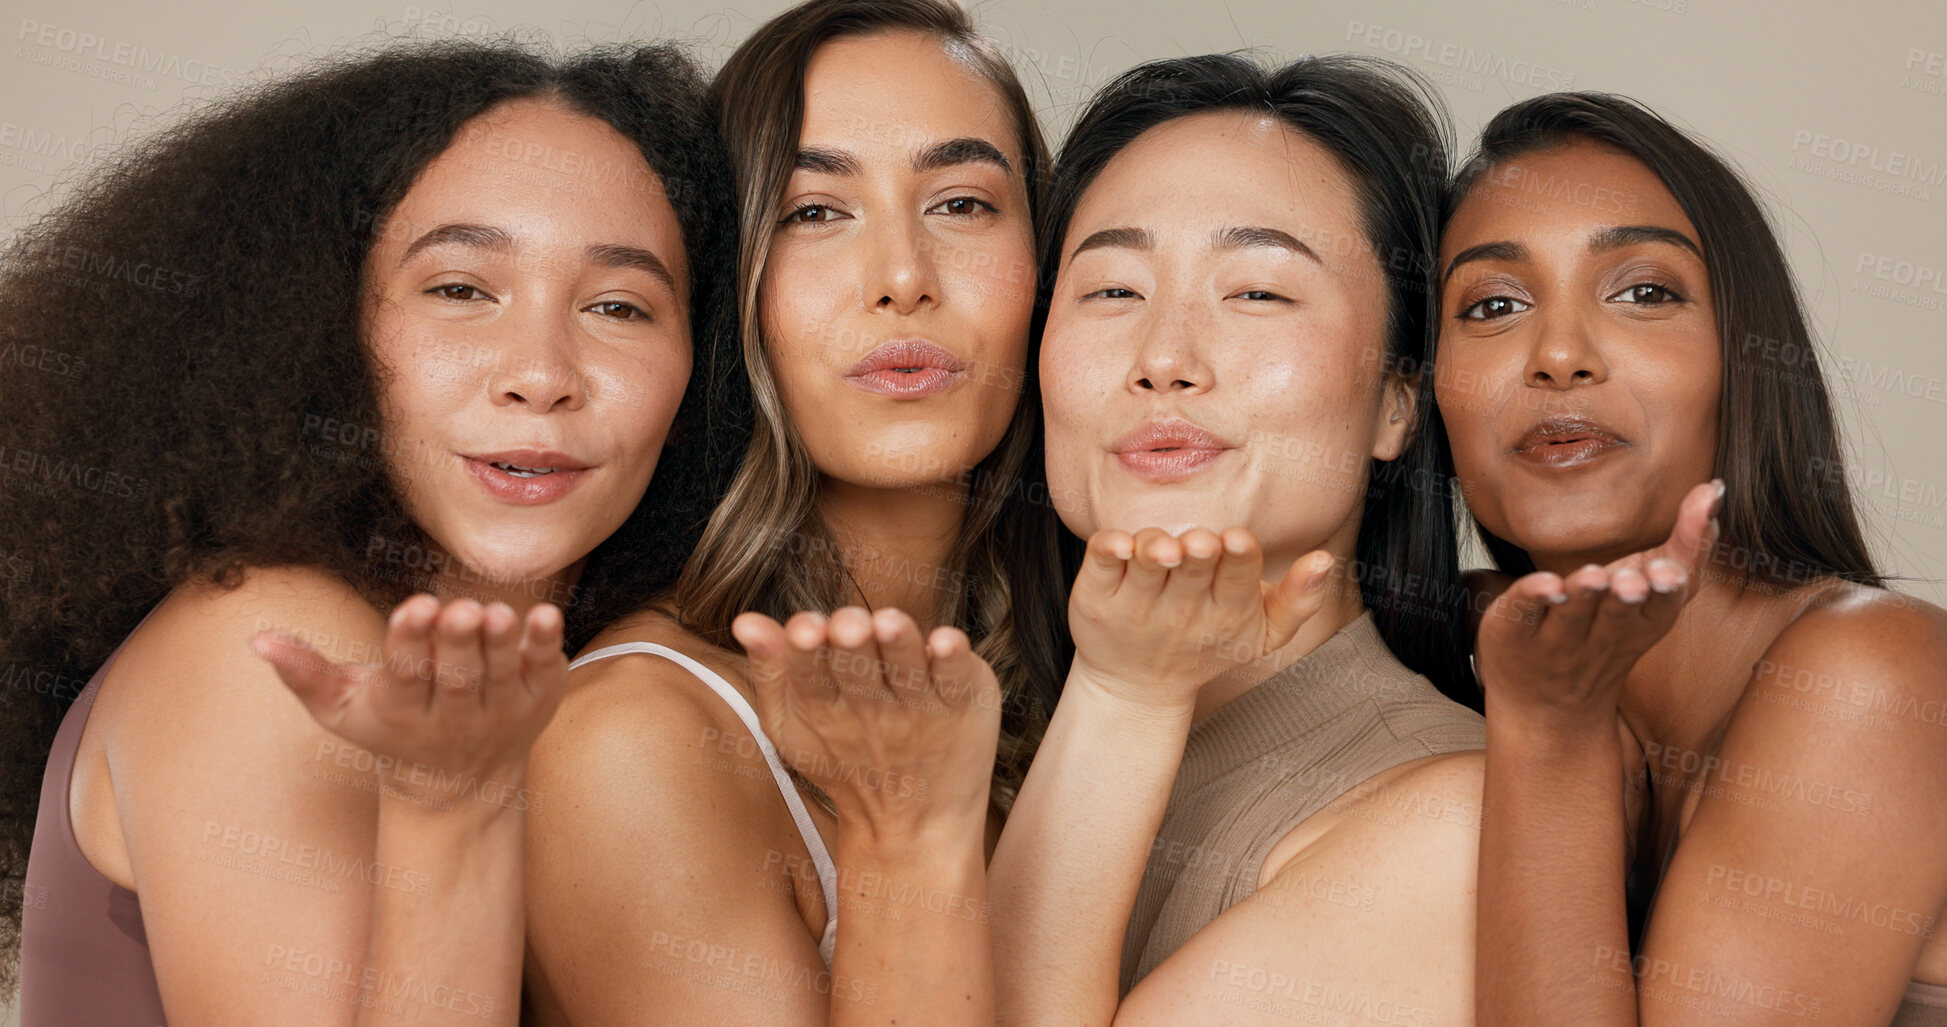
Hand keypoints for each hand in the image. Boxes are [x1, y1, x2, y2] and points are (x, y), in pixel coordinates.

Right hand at [251, 594, 568, 810]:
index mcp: (403, 712)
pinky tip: (546, 616)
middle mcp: (455, 716)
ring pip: (501, 675)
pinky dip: (546, 646)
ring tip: (495, 612)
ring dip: (499, 643)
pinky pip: (544, 671)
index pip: (406, 677)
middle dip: (456, 642)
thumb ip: (305, 674)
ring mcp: (501, 711)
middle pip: (457, 677)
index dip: (409, 643)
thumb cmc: (391, 729)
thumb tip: (257, 639)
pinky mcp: (538, 700)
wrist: (459, 783)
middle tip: (457, 608)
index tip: (413, 608)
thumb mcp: (342, 709)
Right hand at [732, 606, 1001, 835]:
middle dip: (850, 642)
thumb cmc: (845, 761)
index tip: (805, 628)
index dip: (806, 650)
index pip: (809, 675)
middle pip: (857, 667)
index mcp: (825, 708)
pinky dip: (953, 661)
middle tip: (848, 624)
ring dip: (898, 644)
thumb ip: (769, 670)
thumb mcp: (791, 726)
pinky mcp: (962, 706)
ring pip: (907, 669)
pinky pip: (957, 681)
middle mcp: (873, 709)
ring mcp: (920, 709)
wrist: (916, 826)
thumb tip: (744, 620)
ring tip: (889, 622)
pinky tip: (946, 641)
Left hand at [1066, 526, 1336, 711]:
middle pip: (1193, 569)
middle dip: (1199, 553)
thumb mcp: (1265, 632)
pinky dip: (1108, 550)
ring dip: (1156, 551)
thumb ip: (1301, 599)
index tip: (1238, 541)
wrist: (1139, 685)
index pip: (1238, 580)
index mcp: (1226, 611)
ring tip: (1164, 546)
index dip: (1239, 559)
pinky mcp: (1096, 596)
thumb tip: (1327, 559)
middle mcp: (1181, 609)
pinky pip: (1101, 565)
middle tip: (1202, 542)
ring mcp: (1135, 604)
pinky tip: (1119, 544)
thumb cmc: (1209, 644)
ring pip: (1148, 565)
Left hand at [1476, 479, 1722, 733]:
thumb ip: (1688, 544)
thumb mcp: (1653, 591)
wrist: (1547, 707)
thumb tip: (1715, 489)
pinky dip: (1533, 598)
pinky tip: (1545, 584)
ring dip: (1586, 595)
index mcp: (1643, 624)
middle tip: (1635, 580)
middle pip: (1620, 615)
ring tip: (1594, 577)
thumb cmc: (1607, 630)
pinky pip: (1523, 614)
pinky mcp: (1515, 634)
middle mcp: (1602, 636)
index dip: (1669, 587)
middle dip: (1631, 596)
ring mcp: (1557, 639)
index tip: (1673, 570)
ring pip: (1572, 616)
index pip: (1663, 605)